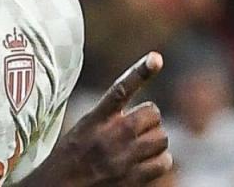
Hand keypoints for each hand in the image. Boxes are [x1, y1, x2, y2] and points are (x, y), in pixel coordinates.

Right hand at [20, 52, 172, 185]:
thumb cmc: (70, 157)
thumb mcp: (83, 128)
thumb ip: (108, 117)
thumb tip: (142, 113)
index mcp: (96, 119)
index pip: (120, 89)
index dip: (140, 72)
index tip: (156, 58)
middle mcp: (112, 135)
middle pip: (152, 113)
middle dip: (149, 120)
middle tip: (138, 128)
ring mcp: (125, 157)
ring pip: (162, 137)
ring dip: (155, 140)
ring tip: (141, 146)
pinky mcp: (134, 178)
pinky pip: (164, 162)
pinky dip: (160, 161)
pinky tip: (147, 162)